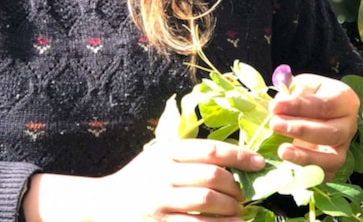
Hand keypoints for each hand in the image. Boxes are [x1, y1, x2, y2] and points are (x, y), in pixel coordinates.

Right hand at [25, 138, 265, 221]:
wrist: (102, 204)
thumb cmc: (139, 179)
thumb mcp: (158, 157)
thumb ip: (188, 154)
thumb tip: (234, 158)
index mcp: (166, 152)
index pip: (210, 149)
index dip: (240, 156)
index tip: (260, 163)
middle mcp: (162, 174)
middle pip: (211, 176)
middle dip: (236, 187)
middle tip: (244, 195)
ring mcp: (159, 201)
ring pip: (206, 203)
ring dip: (231, 209)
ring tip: (241, 213)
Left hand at [268, 74, 359, 179]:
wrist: (319, 107)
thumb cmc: (311, 93)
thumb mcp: (304, 84)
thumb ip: (294, 93)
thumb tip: (279, 106)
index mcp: (345, 99)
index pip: (324, 105)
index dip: (298, 107)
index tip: (275, 106)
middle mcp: (349, 125)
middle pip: (331, 133)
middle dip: (301, 130)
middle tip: (275, 125)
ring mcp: (344, 146)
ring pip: (333, 159)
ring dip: (306, 157)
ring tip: (282, 151)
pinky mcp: (334, 163)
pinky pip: (326, 175)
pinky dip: (310, 174)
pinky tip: (290, 168)